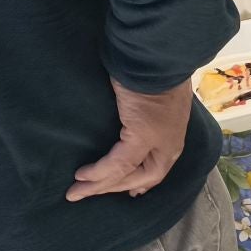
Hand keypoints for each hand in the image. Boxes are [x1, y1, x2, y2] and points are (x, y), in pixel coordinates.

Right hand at [68, 80, 194, 200]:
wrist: (156, 56)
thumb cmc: (152, 71)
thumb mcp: (157, 98)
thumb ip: (151, 115)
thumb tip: (134, 122)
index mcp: (175, 133)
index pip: (160, 167)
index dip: (143, 182)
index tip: (130, 193)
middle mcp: (171, 141)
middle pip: (146, 176)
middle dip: (115, 187)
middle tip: (88, 193)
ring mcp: (160, 140)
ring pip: (129, 174)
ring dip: (100, 185)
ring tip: (76, 192)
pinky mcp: (143, 134)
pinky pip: (119, 162)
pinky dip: (100, 171)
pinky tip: (82, 176)